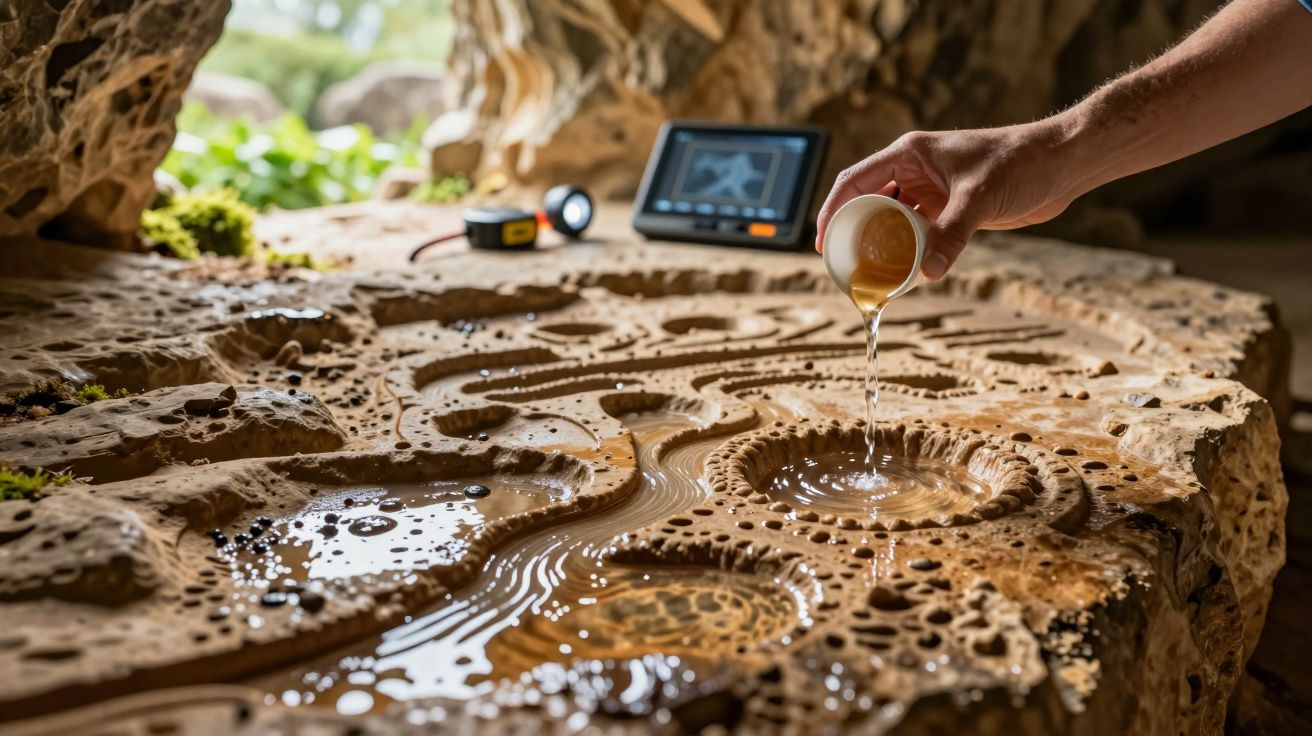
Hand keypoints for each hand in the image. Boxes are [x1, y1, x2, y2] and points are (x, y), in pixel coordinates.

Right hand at [815, 120, 1078, 279]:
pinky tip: (904, 270)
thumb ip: (951, 234)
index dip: (832, 210)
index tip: (822, 241)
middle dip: (853, 232)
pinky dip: (907, 249)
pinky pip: (917, 231)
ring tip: (869, 272)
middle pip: (868, 201)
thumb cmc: (1022, 163)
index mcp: (910, 153)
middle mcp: (915, 170)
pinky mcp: (950, 208)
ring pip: (892, 219)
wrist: (1063, 163)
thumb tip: (926, 273)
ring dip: (880, 243)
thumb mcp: (980, 197)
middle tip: (843, 265)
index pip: (855, 181)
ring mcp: (932, 190)